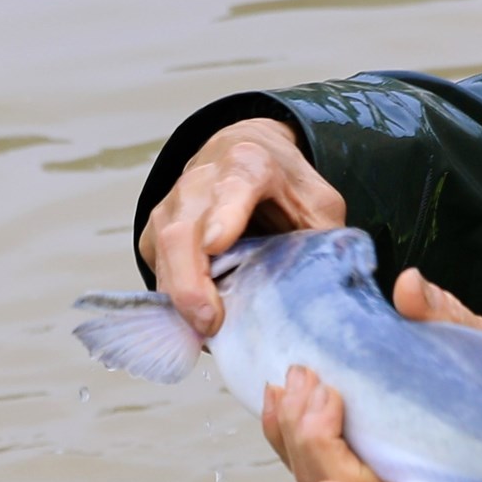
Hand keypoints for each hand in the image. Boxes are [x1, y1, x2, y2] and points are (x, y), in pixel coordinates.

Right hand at [141, 117, 346, 337]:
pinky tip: (198, 313)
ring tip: (206, 331)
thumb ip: (322, 239)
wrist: (241, 151)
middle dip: (190, 283)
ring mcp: (171, 205)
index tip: (216, 244)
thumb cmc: (282, 184)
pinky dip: (174, 298)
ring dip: (180, 297)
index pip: (234, 187)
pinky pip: (158, 269)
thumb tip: (327, 291)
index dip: (224, 215)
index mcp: (249, 164)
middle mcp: (201, 180)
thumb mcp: (317, 203)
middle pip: (183, 232)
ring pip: (164, 253)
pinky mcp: (154, 231)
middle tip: (210, 323)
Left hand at [258, 270, 481, 481]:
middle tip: (313, 383)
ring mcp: (368, 476)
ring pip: (313, 473)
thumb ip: (445, 319)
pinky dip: (283, 426)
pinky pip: (304, 454)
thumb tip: (410, 287)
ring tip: (296, 378)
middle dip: (314, 440)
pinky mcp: (346, 455)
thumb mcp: (479, 343)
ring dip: (292, 428)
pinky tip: (277, 393)